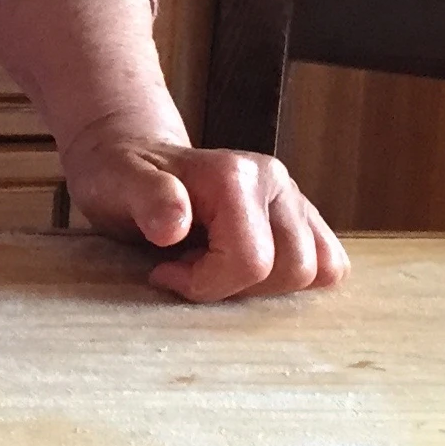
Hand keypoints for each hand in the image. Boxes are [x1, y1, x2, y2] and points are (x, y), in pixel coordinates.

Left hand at [60, 129, 348, 302]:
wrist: (131, 159)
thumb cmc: (121, 175)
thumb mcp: (115, 183)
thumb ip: (146, 198)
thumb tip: (173, 225)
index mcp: (235, 175)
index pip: (252, 261)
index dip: (205, 283)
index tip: (165, 271)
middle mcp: (274, 181)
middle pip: (292, 269)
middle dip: (235, 286)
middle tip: (188, 267)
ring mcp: (293, 198)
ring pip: (316, 271)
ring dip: (262, 285)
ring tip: (213, 265)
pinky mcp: (303, 218)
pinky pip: (329, 264)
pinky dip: (290, 281)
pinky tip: (242, 268)